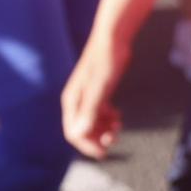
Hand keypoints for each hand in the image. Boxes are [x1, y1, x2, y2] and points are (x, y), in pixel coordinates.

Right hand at [61, 33, 130, 157]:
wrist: (113, 39)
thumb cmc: (105, 62)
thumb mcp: (99, 90)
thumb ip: (89, 112)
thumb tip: (78, 134)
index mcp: (72, 101)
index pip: (73, 133)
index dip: (87, 145)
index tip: (104, 152)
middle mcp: (77, 101)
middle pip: (82, 130)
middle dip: (98, 138)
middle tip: (115, 137)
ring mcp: (87, 96)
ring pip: (92, 123)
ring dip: (104, 129)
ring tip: (118, 125)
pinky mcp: (98, 92)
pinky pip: (99, 114)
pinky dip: (108, 119)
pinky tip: (117, 115)